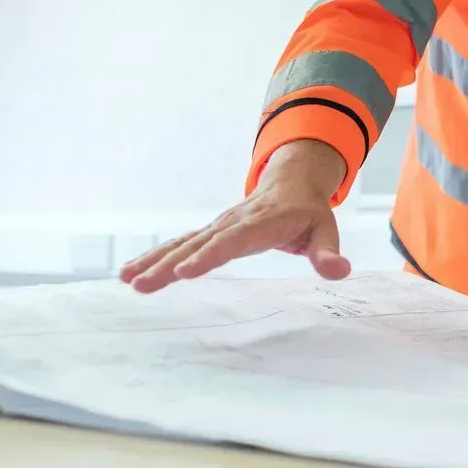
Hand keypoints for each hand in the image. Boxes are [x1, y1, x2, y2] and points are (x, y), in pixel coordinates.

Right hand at [119, 141, 349, 293]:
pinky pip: (179, 245)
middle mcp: (232, 222)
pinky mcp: (208, 232)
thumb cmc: (309, 212)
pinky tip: (131, 274)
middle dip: (168, 265)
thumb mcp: (326, 229)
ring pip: (182, 244)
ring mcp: (217, 226)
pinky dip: (154, 257)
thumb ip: (328, 252)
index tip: (184, 273)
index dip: (209, 257)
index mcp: (261, 222)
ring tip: (127, 280)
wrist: (292, 182)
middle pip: (198, 245)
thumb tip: (339, 271)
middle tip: (142, 285)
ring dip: (154, 262)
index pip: (232, 242)